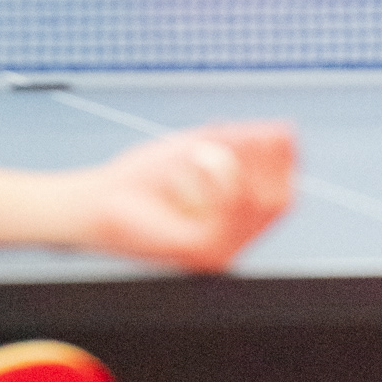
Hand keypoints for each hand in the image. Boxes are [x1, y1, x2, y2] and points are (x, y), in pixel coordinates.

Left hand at [72, 122, 294, 272]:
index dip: (285, 160)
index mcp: (235, 225)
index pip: (282, 198)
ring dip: (228, 161)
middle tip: (229, 138)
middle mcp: (233, 244)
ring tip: (192, 153)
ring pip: (257, 201)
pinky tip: (192, 161)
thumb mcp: (198, 149)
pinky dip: (214, 175)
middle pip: (278, 201)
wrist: (96, 203)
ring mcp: (220, 252)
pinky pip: (228, 209)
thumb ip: (239, 142)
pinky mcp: (201, 251)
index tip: (276, 130)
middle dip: (263, 159)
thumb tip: (285, 132)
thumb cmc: (142, 179)